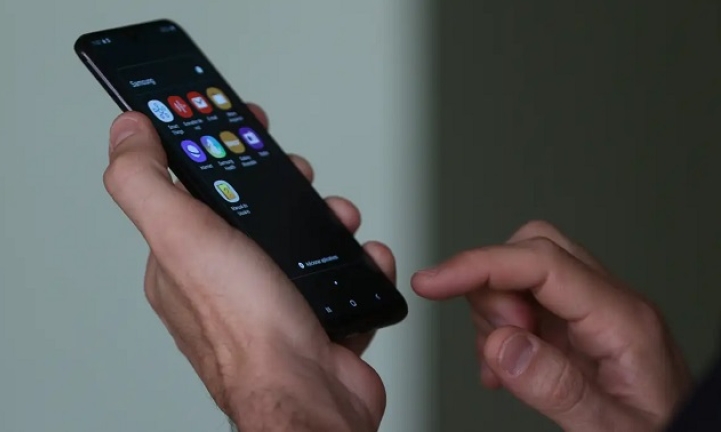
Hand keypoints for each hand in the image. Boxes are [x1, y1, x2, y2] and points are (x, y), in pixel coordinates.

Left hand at [103, 105, 393, 430]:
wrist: (310, 397)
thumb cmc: (249, 333)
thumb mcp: (182, 238)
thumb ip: (145, 181)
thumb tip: (126, 132)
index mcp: (185, 259)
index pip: (194, 188)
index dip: (219, 149)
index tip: (241, 124)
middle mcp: (226, 281)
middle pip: (253, 209)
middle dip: (283, 184)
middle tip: (298, 176)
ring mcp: (272, 299)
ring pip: (301, 238)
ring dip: (326, 219)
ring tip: (338, 219)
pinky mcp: (314, 316)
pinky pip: (339, 273)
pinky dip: (356, 261)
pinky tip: (360, 259)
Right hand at [412, 221, 692, 431]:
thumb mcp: (610, 429)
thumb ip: (556, 387)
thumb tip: (502, 344)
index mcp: (623, 320)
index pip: (542, 263)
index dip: (480, 266)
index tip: (435, 281)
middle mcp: (610, 305)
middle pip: (532, 251)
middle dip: (493, 290)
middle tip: (498, 343)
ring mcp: (593, 314)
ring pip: (522, 274)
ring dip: (495, 314)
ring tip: (508, 364)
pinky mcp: (578, 328)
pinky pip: (525, 303)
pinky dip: (499, 328)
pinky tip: (505, 366)